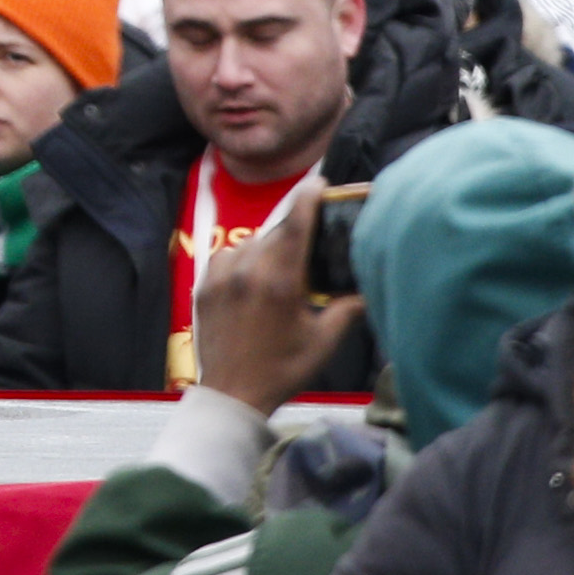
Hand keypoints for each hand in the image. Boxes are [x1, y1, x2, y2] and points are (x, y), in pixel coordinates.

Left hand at [192, 168, 364, 416]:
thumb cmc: (283, 368)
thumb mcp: (324, 341)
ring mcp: (221, 275)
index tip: (318, 182)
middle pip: (275, 234)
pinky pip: (228, 256)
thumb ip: (347, 309)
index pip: (295, 225)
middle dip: (294, 232)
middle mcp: (247, 270)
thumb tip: (369, 288)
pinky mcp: (204, 283)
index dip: (308, 199)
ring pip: (251, 243)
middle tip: (310, 242)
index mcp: (279, 281)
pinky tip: (255, 280)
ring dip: (268, 248)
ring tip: (282, 273)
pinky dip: (244, 259)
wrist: (233, 392)